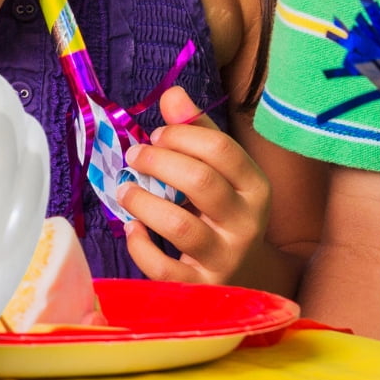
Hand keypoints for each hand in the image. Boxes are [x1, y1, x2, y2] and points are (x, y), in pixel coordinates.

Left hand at [122, 86, 271, 284]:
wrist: (243, 274)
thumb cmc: (221, 209)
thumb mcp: (218, 169)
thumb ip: (196, 130)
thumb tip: (173, 93)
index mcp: (254, 188)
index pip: (221, 149)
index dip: (182, 134)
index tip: (158, 135)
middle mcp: (247, 224)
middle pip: (200, 181)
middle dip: (157, 161)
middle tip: (134, 156)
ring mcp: (225, 258)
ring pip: (180, 226)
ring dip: (142, 201)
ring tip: (125, 189)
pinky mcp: (200, 286)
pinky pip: (165, 269)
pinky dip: (140, 246)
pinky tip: (132, 228)